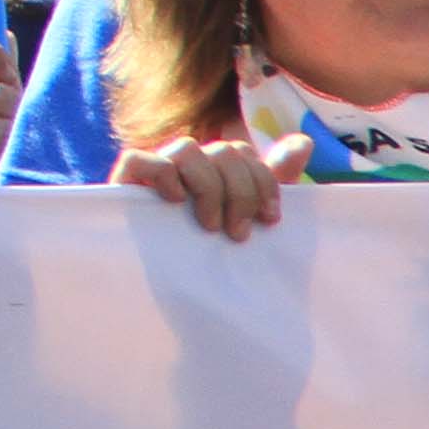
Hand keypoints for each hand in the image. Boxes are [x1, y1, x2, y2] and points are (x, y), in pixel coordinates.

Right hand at [115, 129, 306, 241]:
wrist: (166, 286)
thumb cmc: (209, 249)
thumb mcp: (247, 216)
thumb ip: (274, 180)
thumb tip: (304, 142)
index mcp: (215, 168)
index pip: (244, 153)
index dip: (263, 182)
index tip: (271, 220)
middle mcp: (187, 163)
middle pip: (223, 151)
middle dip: (240, 193)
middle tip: (238, 234)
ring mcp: (156, 168)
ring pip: (188, 149)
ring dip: (208, 188)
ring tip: (209, 225)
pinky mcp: (125, 181)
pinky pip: (140, 159)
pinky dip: (163, 176)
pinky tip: (175, 201)